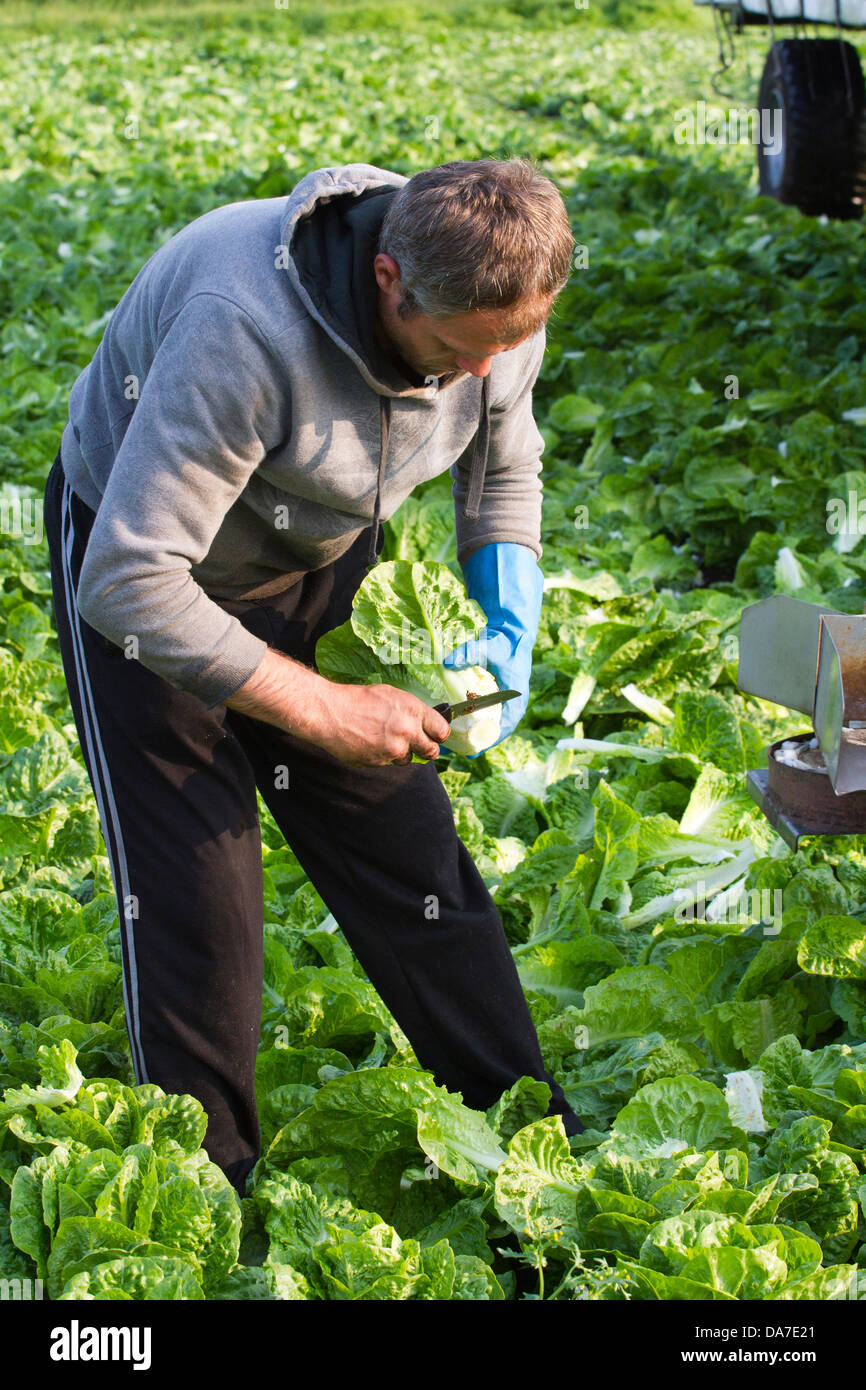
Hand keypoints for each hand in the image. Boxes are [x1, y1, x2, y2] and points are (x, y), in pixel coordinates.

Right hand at [312, 682, 450, 767]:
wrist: (330, 713)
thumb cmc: (358, 699)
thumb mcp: (391, 695)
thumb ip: (411, 710)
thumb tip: (424, 722)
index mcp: (413, 711)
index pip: (442, 731)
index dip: (439, 734)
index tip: (435, 735)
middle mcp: (406, 733)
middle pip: (431, 751)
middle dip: (426, 749)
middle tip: (418, 744)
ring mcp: (392, 750)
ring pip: (407, 759)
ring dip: (400, 753)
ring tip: (383, 738)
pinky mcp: (378, 763)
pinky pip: (387, 763)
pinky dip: (381, 756)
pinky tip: (368, 742)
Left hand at [444, 542, 543, 755]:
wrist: (512, 622)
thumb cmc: (506, 636)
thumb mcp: (491, 645)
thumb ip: (470, 652)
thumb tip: (446, 661)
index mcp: (514, 693)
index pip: (506, 725)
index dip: (489, 740)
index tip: (471, 749)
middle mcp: (507, 698)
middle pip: (491, 726)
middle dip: (473, 738)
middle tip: (451, 746)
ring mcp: (498, 694)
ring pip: (483, 718)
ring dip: (467, 727)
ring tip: (446, 737)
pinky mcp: (489, 688)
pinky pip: (478, 707)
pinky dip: (465, 713)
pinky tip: (448, 716)